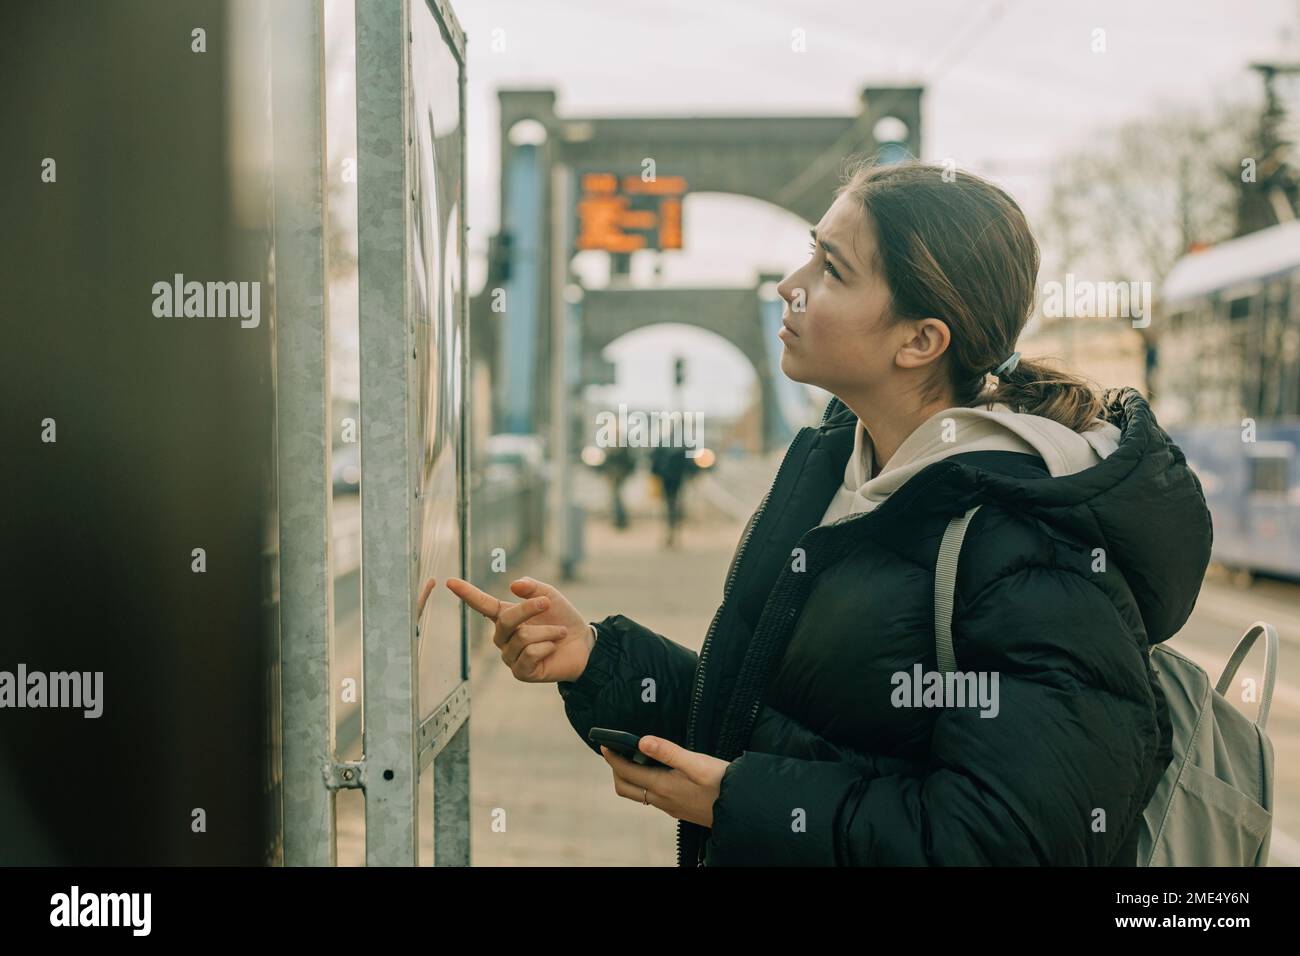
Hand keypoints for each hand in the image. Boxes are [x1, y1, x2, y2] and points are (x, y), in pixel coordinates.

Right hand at [444, 576, 592, 682]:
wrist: (584, 645)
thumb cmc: (562, 620)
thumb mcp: (550, 597)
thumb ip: (532, 588)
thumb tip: (513, 585)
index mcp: (506, 617)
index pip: (482, 605)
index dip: (467, 593)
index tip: (449, 581)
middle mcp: (504, 638)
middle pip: (506, 621)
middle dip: (528, 609)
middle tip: (548, 604)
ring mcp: (511, 657)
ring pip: (523, 638)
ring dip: (547, 632)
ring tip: (559, 633)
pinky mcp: (521, 672)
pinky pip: (530, 654)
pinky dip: (547, 647)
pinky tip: (553, 648)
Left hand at [599, 736, 729, 827]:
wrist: (742, 808)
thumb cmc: (722, 783)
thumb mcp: (697, 762)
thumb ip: (668, 752)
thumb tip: (641, 741)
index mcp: (662, 786)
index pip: (626, 772)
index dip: (612, 757)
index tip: (604, 743)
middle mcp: (662, 800)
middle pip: (626, 787)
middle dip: (616, 769)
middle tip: (616, 750)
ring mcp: (669, 807)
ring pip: (638, 794)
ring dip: (630, 776)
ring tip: (634, 757)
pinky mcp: (678, 809)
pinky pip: (652, 797)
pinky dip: (645, 783)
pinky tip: (657, 771)